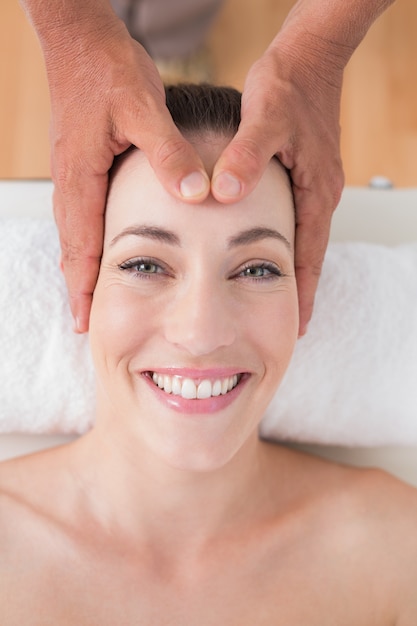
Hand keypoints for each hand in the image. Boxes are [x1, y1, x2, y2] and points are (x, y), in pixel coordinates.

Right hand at [44, 16, 209, 331]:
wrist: (81, 40)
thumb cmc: (107, 71)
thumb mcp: (143, 108)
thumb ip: (169, 153)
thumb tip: (196, 193)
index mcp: (81, 178)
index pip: (80, 247)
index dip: (83, 286)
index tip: (86, 321)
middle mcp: (71, 184)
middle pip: (72, 249)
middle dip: (79, 288)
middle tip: (88, 323)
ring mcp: (74, 176)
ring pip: (75, 236)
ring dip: (82, 269)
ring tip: (93, 298)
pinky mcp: (81, 166)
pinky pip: (82, 217)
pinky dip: (88, 244)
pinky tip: (104, 251)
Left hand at [211, 39, 344, 334]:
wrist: (307, 56)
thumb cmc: (288, 84)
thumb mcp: (264, 118)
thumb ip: (245, 157)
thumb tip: (223, 194)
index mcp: (316, 190)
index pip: (311, 254)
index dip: (303, 291)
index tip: (297, 324)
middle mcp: (319, 193)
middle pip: (311, 253)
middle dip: (300, 289)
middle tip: (286, 323)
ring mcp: (313, 184)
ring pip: (304, 238)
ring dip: (294, 268)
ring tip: (276, 297)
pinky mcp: (303, 173)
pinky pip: (296, 218)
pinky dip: (286, 241)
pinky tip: (268, 249)